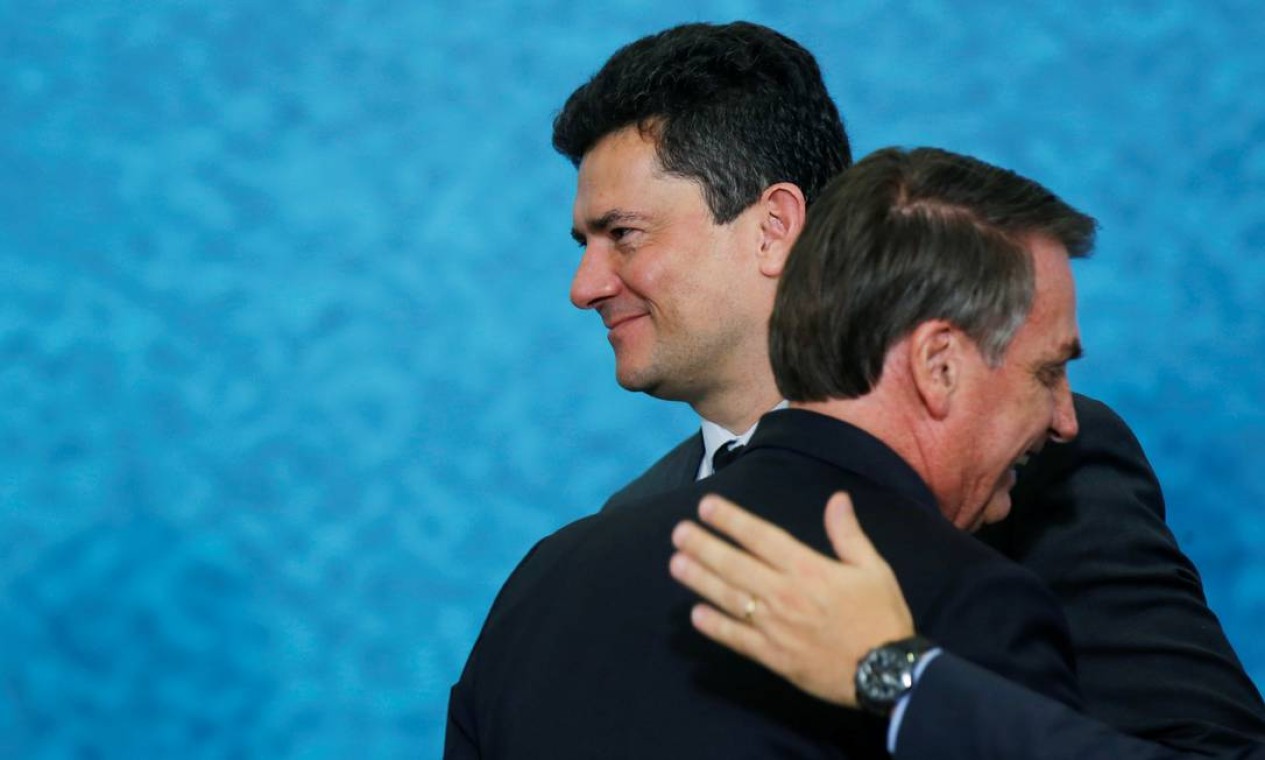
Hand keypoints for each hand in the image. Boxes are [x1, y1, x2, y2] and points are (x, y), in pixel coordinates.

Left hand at [669, 491, 913, 706]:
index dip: (731, 520)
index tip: (706, 506)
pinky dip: (716, 627)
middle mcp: (785, 594)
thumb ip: (848, 534)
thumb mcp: (873, 568)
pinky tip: (696, 615)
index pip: (761, 537)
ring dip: (701, 580)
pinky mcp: (774, 657)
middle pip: (736, 565)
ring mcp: (776, 627)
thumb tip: (837, 499)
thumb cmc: (881, 616)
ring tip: (676, 564)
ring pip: (730, 599)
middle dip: (705, 547)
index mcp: (808, 569)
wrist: (888, 671)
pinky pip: (738, 639)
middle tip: (678, 532)